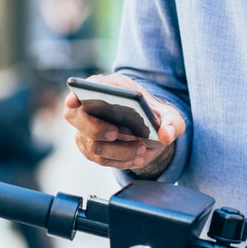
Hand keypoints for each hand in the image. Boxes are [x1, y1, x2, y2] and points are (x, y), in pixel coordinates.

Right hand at [63, 73, 184, 175]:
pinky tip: (135, 157)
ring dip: (118, 150)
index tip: (74, 100)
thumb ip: (172, 124)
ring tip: (140, 149)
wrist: (151, 132)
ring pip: (92, 144)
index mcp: (107, 87)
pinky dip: (119, 161)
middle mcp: (90, 107)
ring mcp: (86, 129)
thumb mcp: (170, 117)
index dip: (76, 93)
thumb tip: (165, 136)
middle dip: (96, 128)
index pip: (84, 86)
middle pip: (76, 117)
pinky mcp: (90, 147)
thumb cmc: (154, 116)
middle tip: (115, 133)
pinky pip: (100, 159)